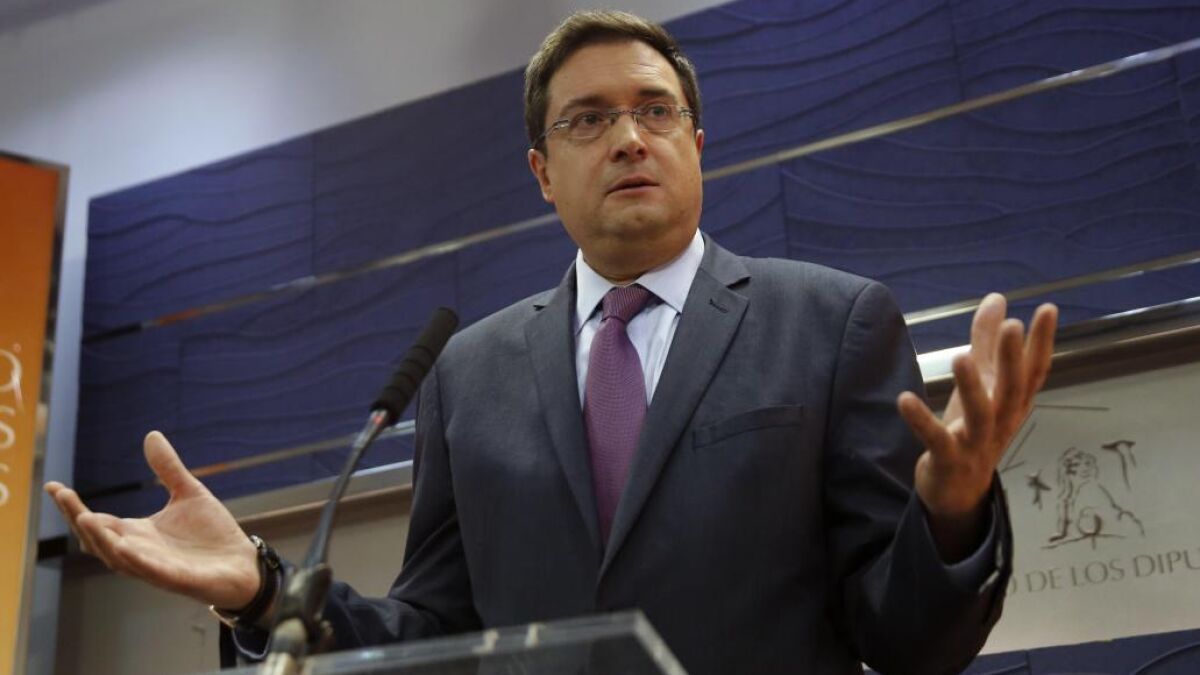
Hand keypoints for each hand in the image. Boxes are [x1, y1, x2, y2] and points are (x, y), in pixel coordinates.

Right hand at [45, 431, 260, 609]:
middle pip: (98, 539)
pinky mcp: (178, 579)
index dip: (73, 506)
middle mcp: (140, 552)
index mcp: (137, 533)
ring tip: (83, 518)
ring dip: (101, 540)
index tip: (53, 486)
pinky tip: (124, 547)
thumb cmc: (212, 534)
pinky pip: (152, 571)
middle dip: (78, 519)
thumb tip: (151, 435)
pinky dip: (137, 560)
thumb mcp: (189, 493)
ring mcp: (156, 567)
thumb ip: (168, 469)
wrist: (243, 564)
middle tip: (62, 496)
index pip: (97, 520)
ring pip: (119, 558)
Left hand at [897, 293, 1057, 560]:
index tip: (1047, 308)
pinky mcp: (948, 459)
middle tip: (1013, 326)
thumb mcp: (981, 385)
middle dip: (1012, 360)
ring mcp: (976, 443)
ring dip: (971, 387)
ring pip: (980, 415)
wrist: (959, 491)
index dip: (1041, 342)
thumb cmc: (973, 429)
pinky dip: (920, 421)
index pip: (1034, 370)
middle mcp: (1002, 422)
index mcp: (1013, 404)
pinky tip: (904, 399)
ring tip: (961, 357)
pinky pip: (935, 440)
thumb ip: (986, 342)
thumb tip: (998, 299)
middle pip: (1012, 390)